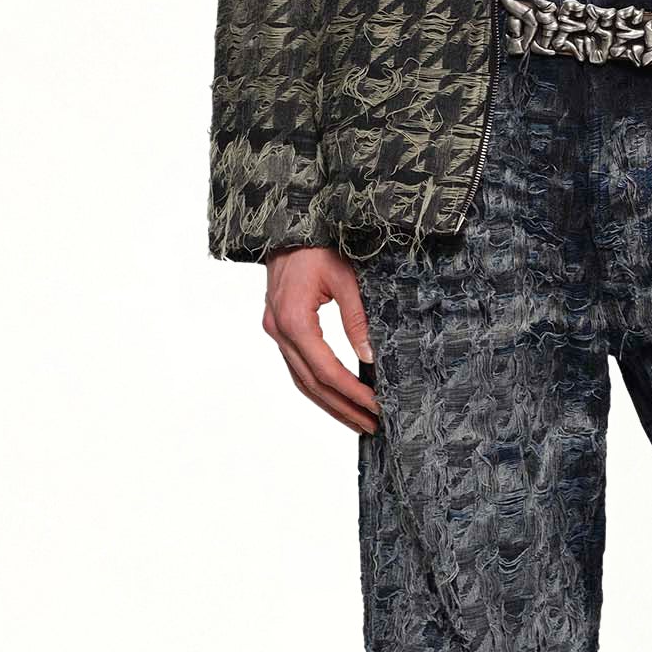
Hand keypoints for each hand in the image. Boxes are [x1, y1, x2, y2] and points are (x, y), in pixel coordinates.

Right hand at [261, 246, 377, 434]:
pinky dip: (318, 386)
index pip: (326, 370)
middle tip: (372, 426)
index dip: (352, 393)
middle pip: (311, 383)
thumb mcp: (345, 277)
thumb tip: (370, 356)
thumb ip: (357, 318)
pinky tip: (337, 397)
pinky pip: (298, 367)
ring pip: (301, 380)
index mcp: (293, 319)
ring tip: (358, 421)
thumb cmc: (317, 245)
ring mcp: (275, 330)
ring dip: (330, 404)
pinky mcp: (279, 327)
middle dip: (343, 408)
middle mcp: (279, 330)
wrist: (287, 225)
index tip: (376, 407)